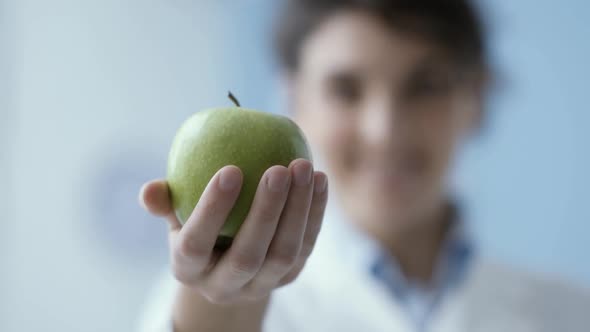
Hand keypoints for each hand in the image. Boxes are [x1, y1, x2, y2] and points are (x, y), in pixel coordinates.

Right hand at [139, 159, 327, 303]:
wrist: (225, 268)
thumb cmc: (197, 230)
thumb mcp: (176, 217)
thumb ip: (165, 203)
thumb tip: (150, 189)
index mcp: (189, 269)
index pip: (197, 243)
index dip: (212, 209)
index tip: (230, 169)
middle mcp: (224, 286)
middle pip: (248, 254)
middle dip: (266, 211)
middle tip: (279, 168)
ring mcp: (260, 286)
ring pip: (283, 253)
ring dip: (298, 210)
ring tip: (304, 166)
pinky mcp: (288, 278)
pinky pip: (306, 246)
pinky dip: (315, 213)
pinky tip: (319, 180)